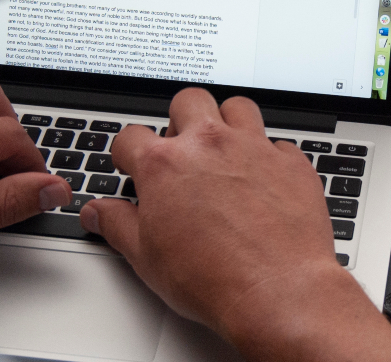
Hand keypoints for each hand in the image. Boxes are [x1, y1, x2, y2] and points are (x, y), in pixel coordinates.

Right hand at [80, 89, 390, 360]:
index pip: (130, 135)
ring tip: (225, 150)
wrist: (278, 289)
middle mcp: (210, 145)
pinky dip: (270, 155)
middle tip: (182, 150)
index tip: (132, 163)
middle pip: (188, 101)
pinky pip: (279, 142)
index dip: (127, 152)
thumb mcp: (146, 258)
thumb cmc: (214, 278)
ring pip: (238, 106)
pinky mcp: (292, 162)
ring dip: (228, 123)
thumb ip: (117, 225)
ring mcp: (255, 148)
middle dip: (181, 120)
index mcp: (165, 165)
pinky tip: (265, 177)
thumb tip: (98, 212)